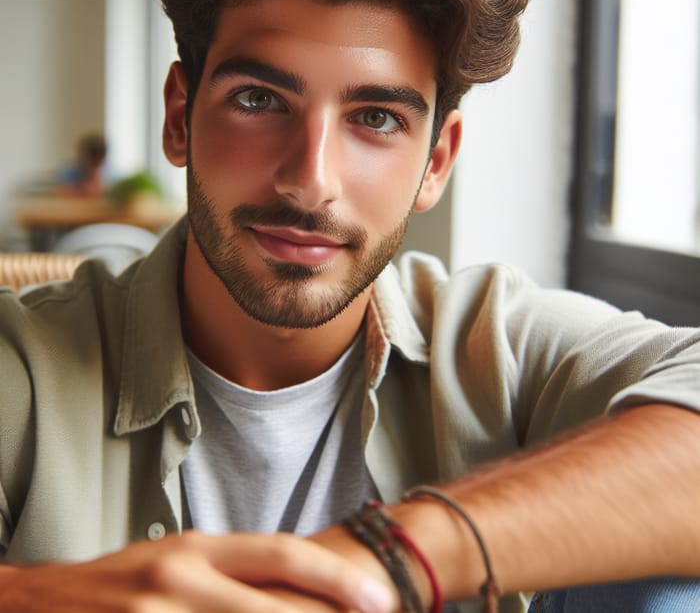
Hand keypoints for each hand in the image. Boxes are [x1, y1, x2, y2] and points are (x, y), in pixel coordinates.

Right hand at [0, 530, 393, 612]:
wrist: (35, 609)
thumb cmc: (119, 587)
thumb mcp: (177, 563)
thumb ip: (232, 574)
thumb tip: (301, 589)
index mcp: (195, 548)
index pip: (282, 554)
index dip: (336, 579)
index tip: (378, 599)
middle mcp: (179, 580)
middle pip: (276, 606)